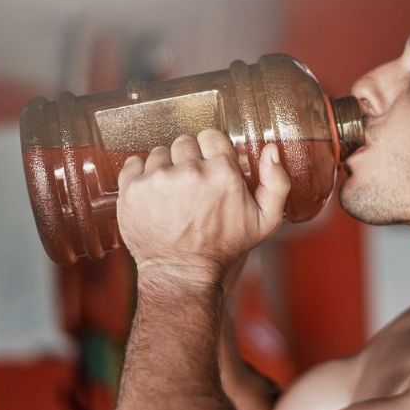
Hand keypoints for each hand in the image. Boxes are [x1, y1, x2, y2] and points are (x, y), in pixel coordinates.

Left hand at [116, 130, 290, 285]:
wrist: (182, 273)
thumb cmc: (223, 248)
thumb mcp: (265, 221)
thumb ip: (276, 182)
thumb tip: (271, 150)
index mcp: (221, 172)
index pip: (211, 136)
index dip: (211, 150)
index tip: (209, 166)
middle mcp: (189, 171)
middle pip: (184, 142)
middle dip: (188, 159)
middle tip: (191, 185)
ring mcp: (157, 179)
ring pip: (159, 152)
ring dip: (165, 167)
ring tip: (172, 193)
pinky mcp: (132, 189)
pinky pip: (134, 163)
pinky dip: (141, 174)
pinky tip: (152, 193)